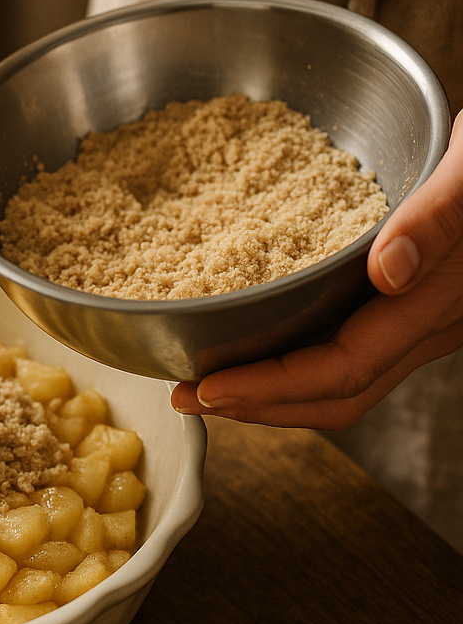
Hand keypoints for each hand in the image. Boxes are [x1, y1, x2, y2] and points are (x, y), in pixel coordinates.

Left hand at [171, 108, 462, 428]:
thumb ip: (437, 218)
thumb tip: (390, 268)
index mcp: (434, 304)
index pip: (343, 369)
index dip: (272, 388)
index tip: (209, 389)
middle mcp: (425, 328)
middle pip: (333, 396)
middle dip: (255, 406)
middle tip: (185, 397)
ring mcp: (415, 323)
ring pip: (338, 384)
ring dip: (268, 394)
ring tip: (205, 383)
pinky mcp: (404, 308)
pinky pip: (342, 355)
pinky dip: (290, 364)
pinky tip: (251, 345)